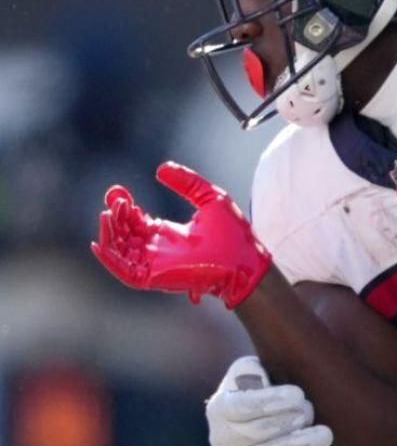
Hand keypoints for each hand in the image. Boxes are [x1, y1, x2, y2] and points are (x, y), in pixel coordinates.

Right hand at [90, 163, 271, 307]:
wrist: (247, 261)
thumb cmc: (234, 235)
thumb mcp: (210, 198)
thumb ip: (187, 183)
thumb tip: (162, 168)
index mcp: (169, 234)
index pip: (136, 220)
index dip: (123, 206)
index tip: (117, 190)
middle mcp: (158, 249)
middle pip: (124, 233)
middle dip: (115, 215)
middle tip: (114, 198)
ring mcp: (155, 264)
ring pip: (120, 250)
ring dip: (110, 232)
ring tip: (109, 213)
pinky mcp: (155, 277)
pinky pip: (124, 271)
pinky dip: (110, 259)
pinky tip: (100, 243)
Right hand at [207, 356, 330, 445]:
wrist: (257, 418)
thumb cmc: (261, 388)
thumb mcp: (253, 370)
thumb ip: (253, 371)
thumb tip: (258, 379)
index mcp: (220, 407)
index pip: (242, 407)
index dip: (271, 401)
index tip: (298, 394)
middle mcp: (222, 438)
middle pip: (258, 432)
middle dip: (290, 420)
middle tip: (309, 410)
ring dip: (299, 445)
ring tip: (324, 434)